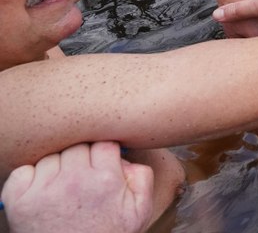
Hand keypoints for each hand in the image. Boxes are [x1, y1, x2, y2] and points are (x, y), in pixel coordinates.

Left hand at [2, 142, 154, 232]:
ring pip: (52, 156)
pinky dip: (30, 177)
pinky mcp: (19, 199)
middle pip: (77, 146)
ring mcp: (44, 189)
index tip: (101, 165)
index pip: (104, 143)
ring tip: (63, 188)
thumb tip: (125, 155)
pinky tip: (42, 192)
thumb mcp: (140, 210)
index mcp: (105, 179)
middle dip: (81, 159)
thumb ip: (142, 175)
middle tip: (83, 179)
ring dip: (56, 168)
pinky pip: (23, 170)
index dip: (104, 154)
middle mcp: (74, 180)